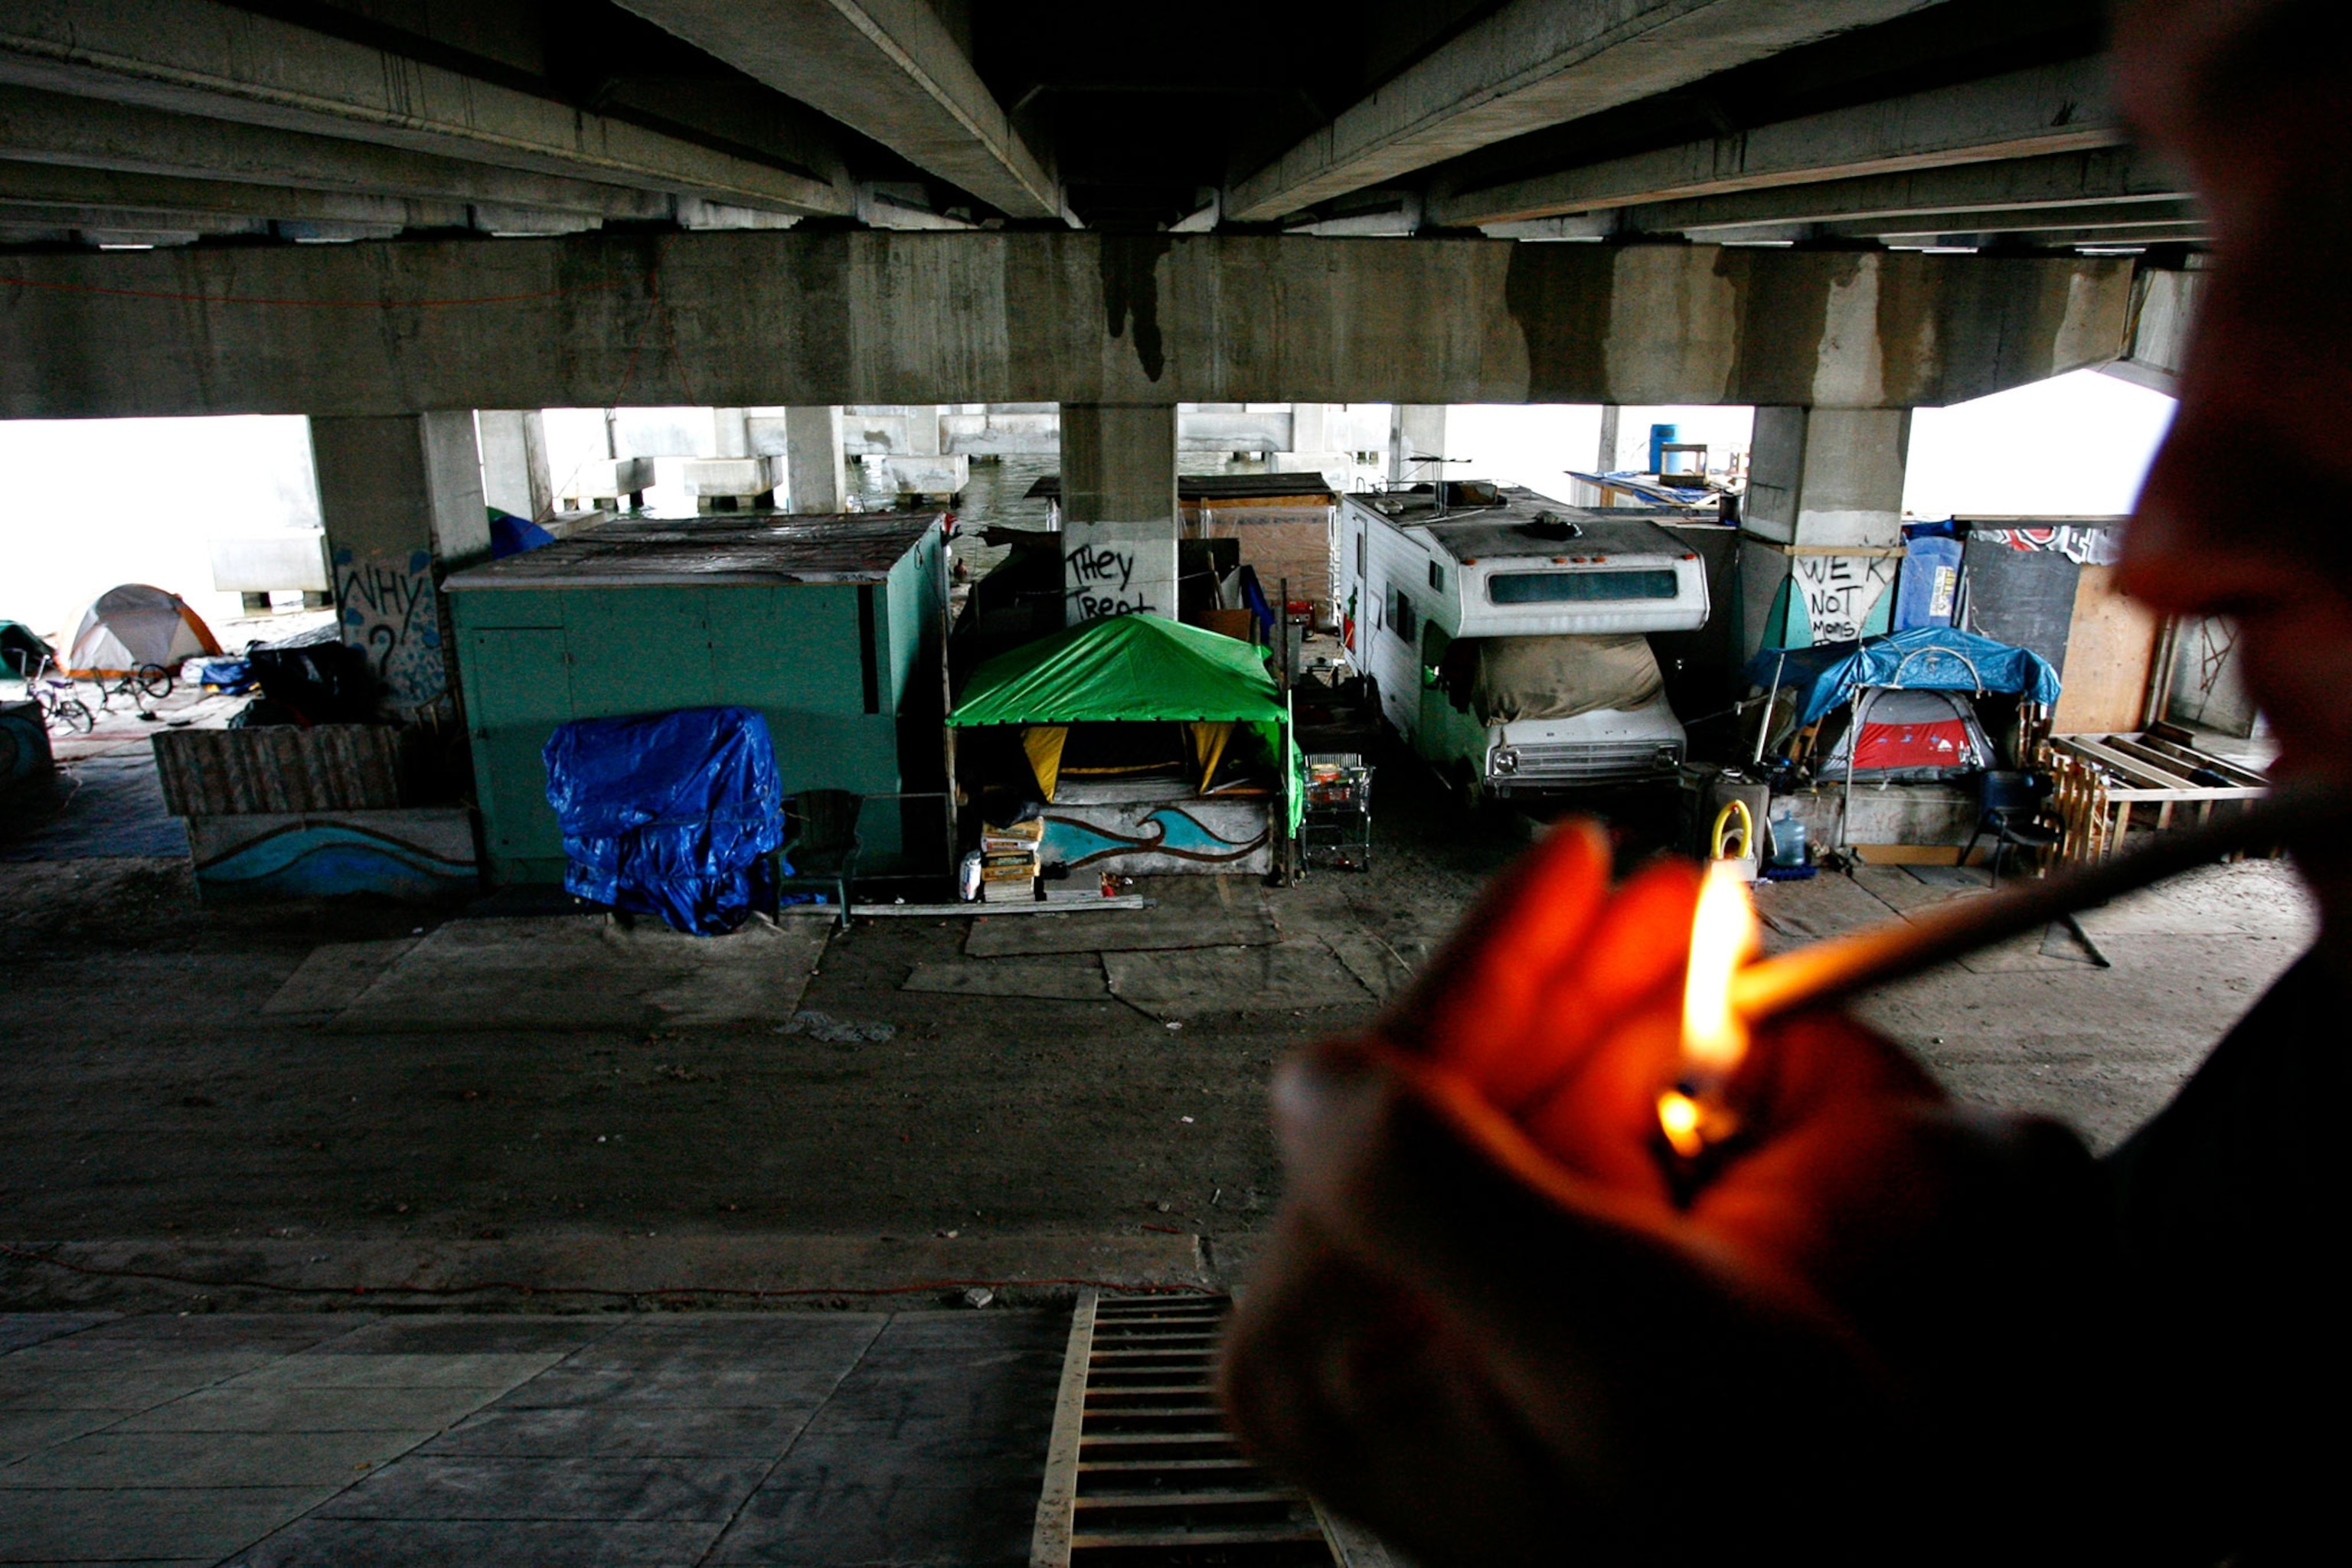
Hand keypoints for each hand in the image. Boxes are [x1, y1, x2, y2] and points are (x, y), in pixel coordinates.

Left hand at [1218, 823, 2110, 1566]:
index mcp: (1329, 1354)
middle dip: (1603, 988)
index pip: (1395, 1089)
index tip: (1568, 864)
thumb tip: (1318, 1070)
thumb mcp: (1603, 1345)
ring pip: (1569, 1107)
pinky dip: (1700, 1099)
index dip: (1499, 958)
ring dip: (1664, 1030)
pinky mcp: (1585, 1321)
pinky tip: (1753, 1060)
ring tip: (1732, 966)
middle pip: (1490, 1084)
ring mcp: (1491, 1320)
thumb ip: (1430, 1188)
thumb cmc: (1759, 1534)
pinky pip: (1632, 1163)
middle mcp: (1389, 1332)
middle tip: (1681, 904)